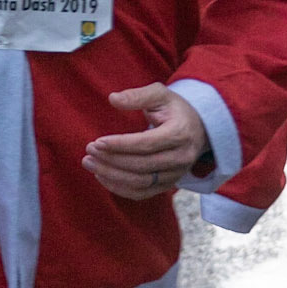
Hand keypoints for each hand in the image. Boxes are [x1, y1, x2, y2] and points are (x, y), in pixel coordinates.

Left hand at [83, 84, 210, 199]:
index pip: (147, 144)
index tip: (97, 142)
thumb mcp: (160, 94)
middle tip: (89, 151)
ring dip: (111, 175)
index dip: (120, 145)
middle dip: (111, 160)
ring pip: (140, 182)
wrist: (198, 129)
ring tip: (89, 163)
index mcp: (180, 133)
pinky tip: (101, 176)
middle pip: (141, 165)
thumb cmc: (174, 109)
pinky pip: (141, 193)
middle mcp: (181, 157)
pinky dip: (119, 188)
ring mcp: (175, 174)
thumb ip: (137, 95)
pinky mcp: (168, 185)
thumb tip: (113, 99)